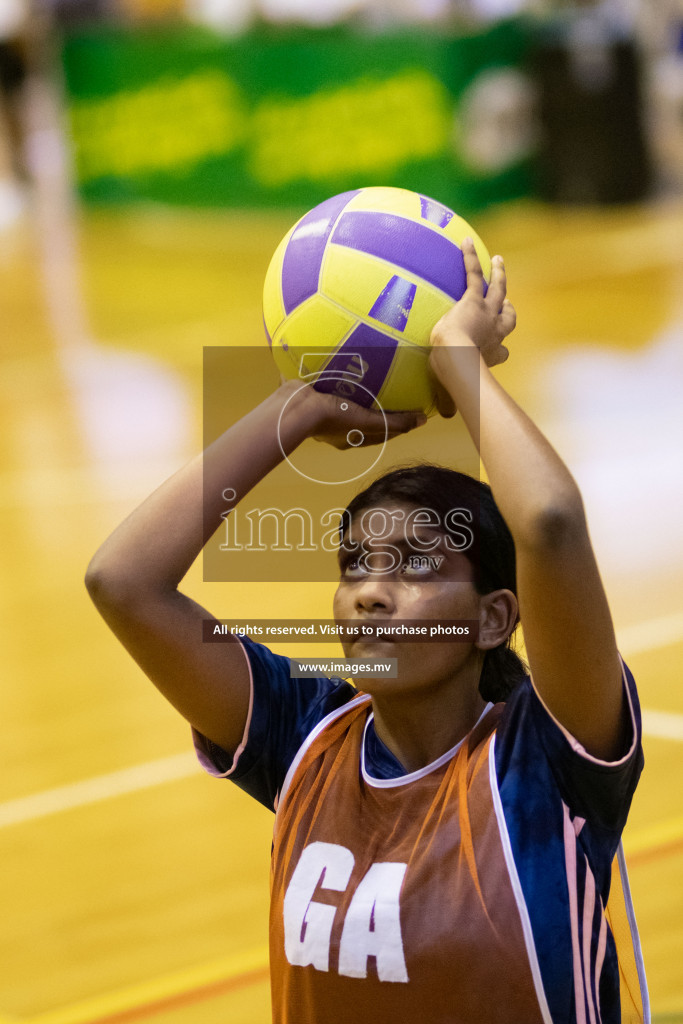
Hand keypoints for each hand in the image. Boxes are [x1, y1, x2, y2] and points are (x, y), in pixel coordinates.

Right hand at [278, 379, 426, 450]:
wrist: (294, 407)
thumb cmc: (332, 418)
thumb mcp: (368, 422)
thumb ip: (394, 422)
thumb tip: (423, 420)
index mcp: (349, 436)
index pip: (379, 432)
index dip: (396, 424)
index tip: (409, 411)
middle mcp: (336, 426)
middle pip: (364, 415)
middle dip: (378, 405)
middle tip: (394, 389)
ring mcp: (322, 409)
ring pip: (346, 398)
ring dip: (357, 388)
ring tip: (370, 370)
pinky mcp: (313, 394)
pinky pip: (330, 382)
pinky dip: (339, 374)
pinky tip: (345, 359)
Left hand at [428, 238, 515, 416]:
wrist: (458, 361)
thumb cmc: (455, 380)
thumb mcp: (452, 391)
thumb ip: (449, 401)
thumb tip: (446, 416)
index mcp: (491, 355)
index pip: (501, 353)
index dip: (501, 352)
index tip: (501, 353)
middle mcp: (495, 333)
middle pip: (509, 318)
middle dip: (510, 309)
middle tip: (510, 302)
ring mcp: (487, 314)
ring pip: (499, 290)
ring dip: (499, 276)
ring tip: (499, 261)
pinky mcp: (473, 300)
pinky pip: (473, 275)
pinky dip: (470, 258)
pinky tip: (465, 241)